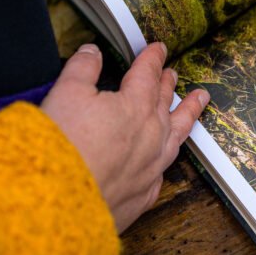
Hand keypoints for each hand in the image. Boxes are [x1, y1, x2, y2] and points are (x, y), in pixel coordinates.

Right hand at [41, 43, 209, 232]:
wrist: (56, 205)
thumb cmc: (60, 147)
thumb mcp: (65, 93)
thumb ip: (82, 68)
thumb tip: (92, 52)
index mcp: (135, 106)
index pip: (148, 74)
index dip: (153, 58)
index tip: (159, 49)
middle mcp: (151, 136)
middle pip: (164, 102)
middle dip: (168, 84)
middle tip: (174, 74)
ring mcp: (150, 168)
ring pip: (177, 135)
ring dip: (187, 114)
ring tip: (199, 101)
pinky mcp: (141, 197)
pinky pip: (161, 173)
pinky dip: (165, 161)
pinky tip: (164, 161)